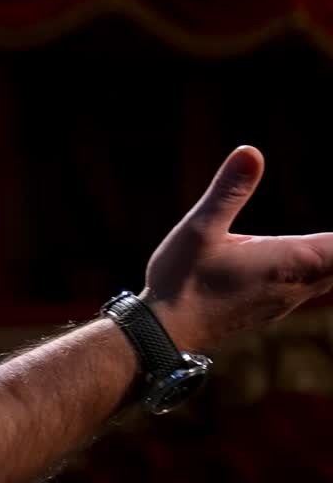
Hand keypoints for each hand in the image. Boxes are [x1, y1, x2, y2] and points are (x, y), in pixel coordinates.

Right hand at [142, 145, 332, 352]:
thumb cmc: (183, 280)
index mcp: (290, 260)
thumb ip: (229, 191)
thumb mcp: (200, 228)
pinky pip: (314, 285)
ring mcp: (287, 299)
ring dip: (331, 256)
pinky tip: (303, 258)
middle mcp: (298, 284)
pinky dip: (321, 267)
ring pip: (331, 277)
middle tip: (329, 235)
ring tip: (325, 242)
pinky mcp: (273, 307)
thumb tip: (250, 152)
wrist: (166, 331)